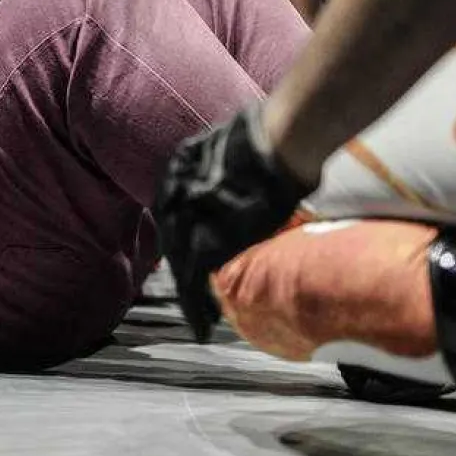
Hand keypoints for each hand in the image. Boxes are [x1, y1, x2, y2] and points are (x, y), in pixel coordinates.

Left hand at [155, 105, 312, 341]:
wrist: (283, 137)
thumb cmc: (275, 130)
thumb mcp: (236, 141)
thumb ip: (229, 161)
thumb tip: (248, 165)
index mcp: (183, 163)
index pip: (175, 209)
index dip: (182, 234)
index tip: (187, 252)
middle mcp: (176, 190)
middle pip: (173, 237)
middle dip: (181, 265)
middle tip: (190, 292)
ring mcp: (189, 217)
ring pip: (181, 263)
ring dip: (189, 292)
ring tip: (199, 318)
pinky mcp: (208, 241)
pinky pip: (195, 279)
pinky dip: (197, 305)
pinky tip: (203, 325)